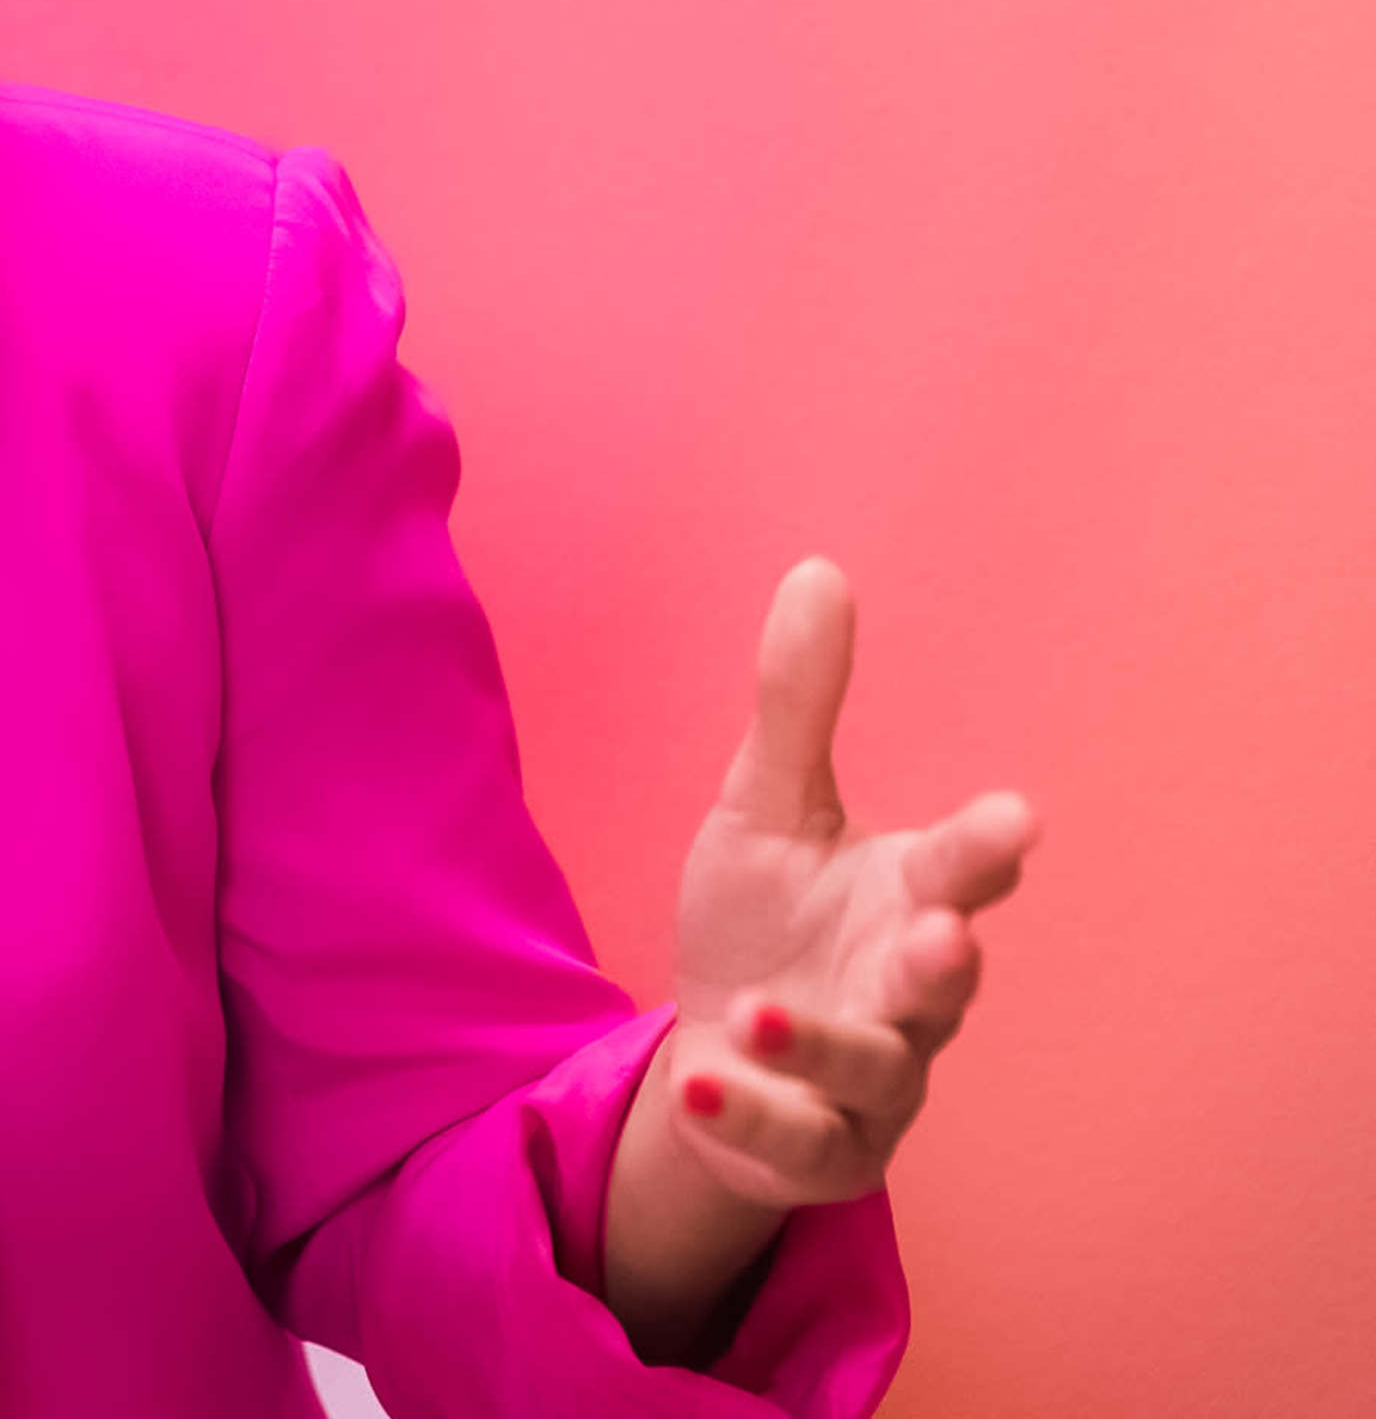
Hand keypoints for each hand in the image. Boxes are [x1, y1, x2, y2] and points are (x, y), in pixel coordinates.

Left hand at [660, 556, 1038, 1209]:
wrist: (722, 1057)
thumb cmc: (765, 921)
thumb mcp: (764, 807)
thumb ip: (798, 705)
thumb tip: (819, 569)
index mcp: (905, 899)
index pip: (959, 870)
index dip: (987, 847)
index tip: (1016, 815)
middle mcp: (908, 993)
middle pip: (943, 981)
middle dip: (943, 963)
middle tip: (940, 937)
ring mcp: (875, 1079)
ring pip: (874, 1071)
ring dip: (821, 1045)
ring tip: (754, 1013)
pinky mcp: (825, 1148)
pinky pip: (800, 1142)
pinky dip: (754, 1115)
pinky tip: (701, 1083)